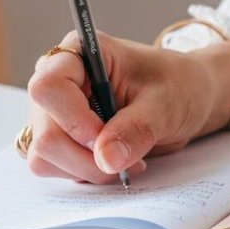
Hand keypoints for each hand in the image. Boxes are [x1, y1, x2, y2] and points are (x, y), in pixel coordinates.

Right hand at [23, 31, 229, 183]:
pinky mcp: (58, 137)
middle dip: (84, 157)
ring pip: (43, 156)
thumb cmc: (177, 85)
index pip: (47, 87)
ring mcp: (52, 112)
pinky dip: (83, 174)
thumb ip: (137, 128)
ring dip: (85, 169)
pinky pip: (52, 167)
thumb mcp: (166, 103)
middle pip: (44, 132)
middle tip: (126, 157)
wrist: (186, 98)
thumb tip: (105, 159)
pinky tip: (113, 161)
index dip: (72, 120)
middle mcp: (56, 81)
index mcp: (78, 54)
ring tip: (125, 159)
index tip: (105, 137)